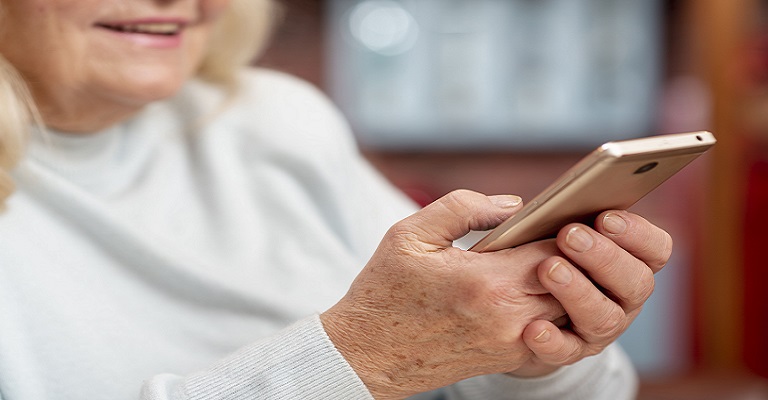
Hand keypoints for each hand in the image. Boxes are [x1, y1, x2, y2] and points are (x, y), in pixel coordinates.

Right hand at [321, 190, 566, 398]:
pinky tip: (546, 284)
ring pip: (570, 309)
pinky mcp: (510, 360)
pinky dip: (558, 307)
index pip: (556, 250)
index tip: (570, 210)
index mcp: (487, 282)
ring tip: (565, 255)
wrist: (367, 355)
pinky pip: (556, 331)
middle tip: (577, 229)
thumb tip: (514, 205)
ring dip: (574, 282)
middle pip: (573, 280)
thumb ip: (464, 207)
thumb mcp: (411, 234)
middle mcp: (509, 318)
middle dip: (578, 254)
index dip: (569, 228)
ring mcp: (513, 344)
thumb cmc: (385, 291)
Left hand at [513, 210, 672, 376]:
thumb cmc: (536, 255)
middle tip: (569, 235)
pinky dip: (552, 340)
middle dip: (604, 257)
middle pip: (636, 282)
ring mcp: (601, 328)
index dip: (638, 234)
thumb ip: (544, 216)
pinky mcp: (571, 352)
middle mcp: (624, 297)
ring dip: (578, 292)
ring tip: (548, 269)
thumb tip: (514, 206)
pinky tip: (533, 327)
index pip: (657, 249)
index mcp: (629, 261)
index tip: (605, 217)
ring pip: (605, 317)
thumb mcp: (543, 230)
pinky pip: (567, 351)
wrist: (520, 311)